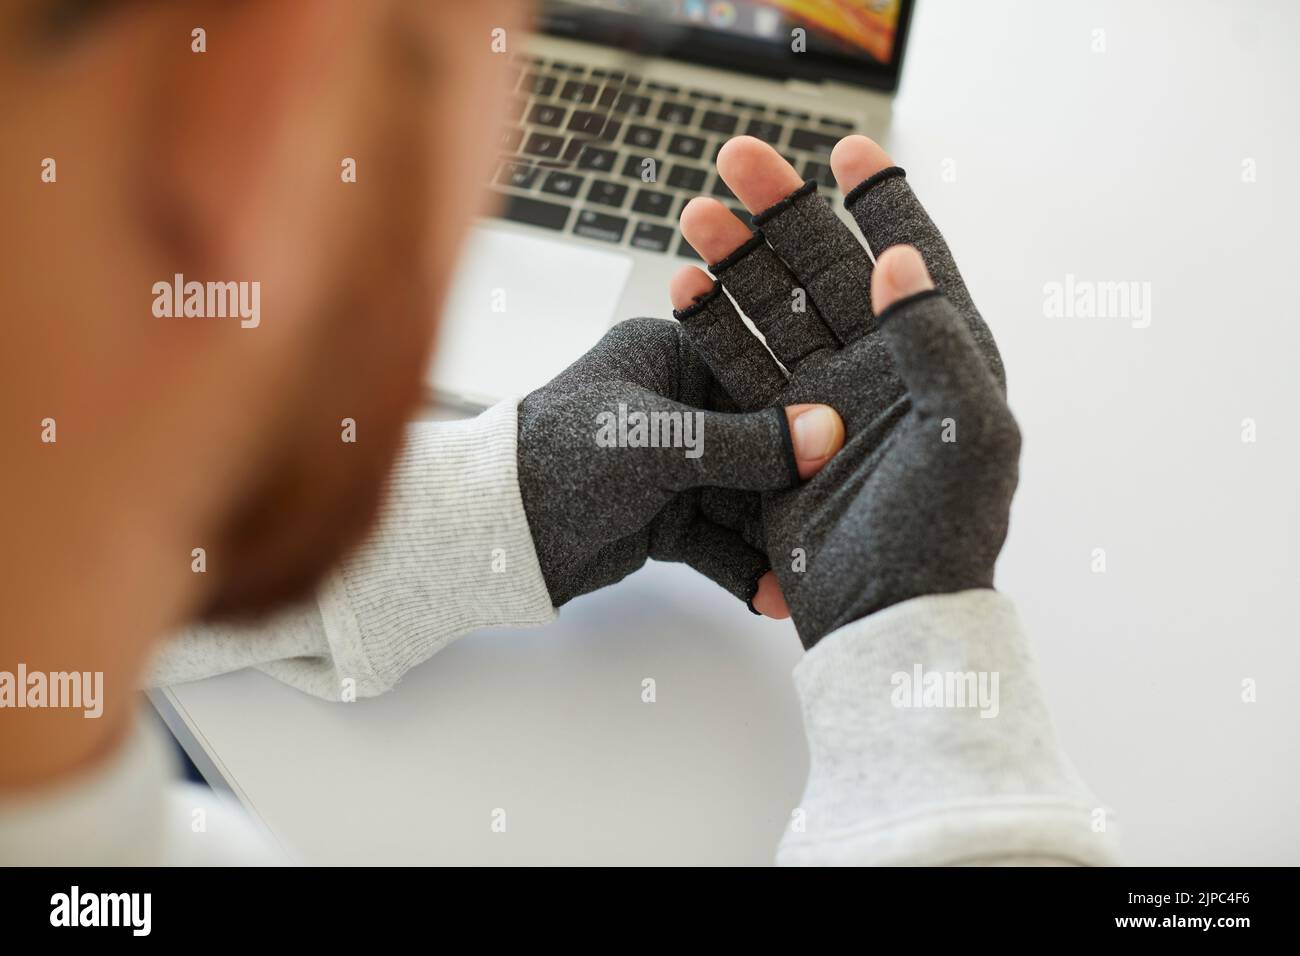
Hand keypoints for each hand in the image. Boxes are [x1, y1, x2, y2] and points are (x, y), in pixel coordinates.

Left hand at [517, 317, 843, 609]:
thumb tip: (826, 433)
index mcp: (670, 354)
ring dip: (775, 535)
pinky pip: (719, 541)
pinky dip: (744, 567)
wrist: (494, 535)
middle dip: (797, 482)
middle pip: (760, 442)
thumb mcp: (659, 443)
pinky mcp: (666, 518)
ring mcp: (673, 465)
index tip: (857, 429)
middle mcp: (676, 404)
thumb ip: (745, 443)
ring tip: (818, 566)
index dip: (807, 406)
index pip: (757, 374)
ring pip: (744, 499)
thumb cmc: (559, 458)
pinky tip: (776, 595)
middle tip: (845, 509)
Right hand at [671, 135, 1019, 645]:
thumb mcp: (966, 433)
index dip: (885, 201)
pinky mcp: (776, 434)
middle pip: (828, 270)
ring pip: (776, 310)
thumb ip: (936, 340)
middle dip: (785, 210)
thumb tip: (902, 261)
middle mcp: (881, 370)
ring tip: (697, 213)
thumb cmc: (941, 534)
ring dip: (738, 260)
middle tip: (738, 156)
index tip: (849, 149)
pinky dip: (712, 325)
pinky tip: (684, 287)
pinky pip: (740, 367)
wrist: (885, 619)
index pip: (912, 260)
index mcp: (940, 359)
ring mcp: (824, 400)